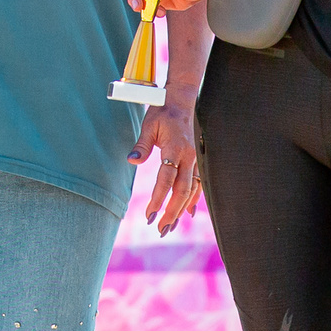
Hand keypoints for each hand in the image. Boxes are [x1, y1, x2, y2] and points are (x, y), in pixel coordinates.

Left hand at [130, 97, 203, 233]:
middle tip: (161, 229)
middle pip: (182, 190)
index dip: (159, 198)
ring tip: (171, 226)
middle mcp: (189, 156)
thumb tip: (131, 160)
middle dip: (172, 211)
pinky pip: (199, 184)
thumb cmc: (162, 112)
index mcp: (176, 148)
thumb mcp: (148, 126)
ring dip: (182, 209)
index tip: (150, 214)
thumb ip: (142, 145)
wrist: (182, 101)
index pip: (167, 179)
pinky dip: (194, 199)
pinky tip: (188, 212)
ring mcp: (196, 159)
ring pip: (192, 190)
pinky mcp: (198, 160)